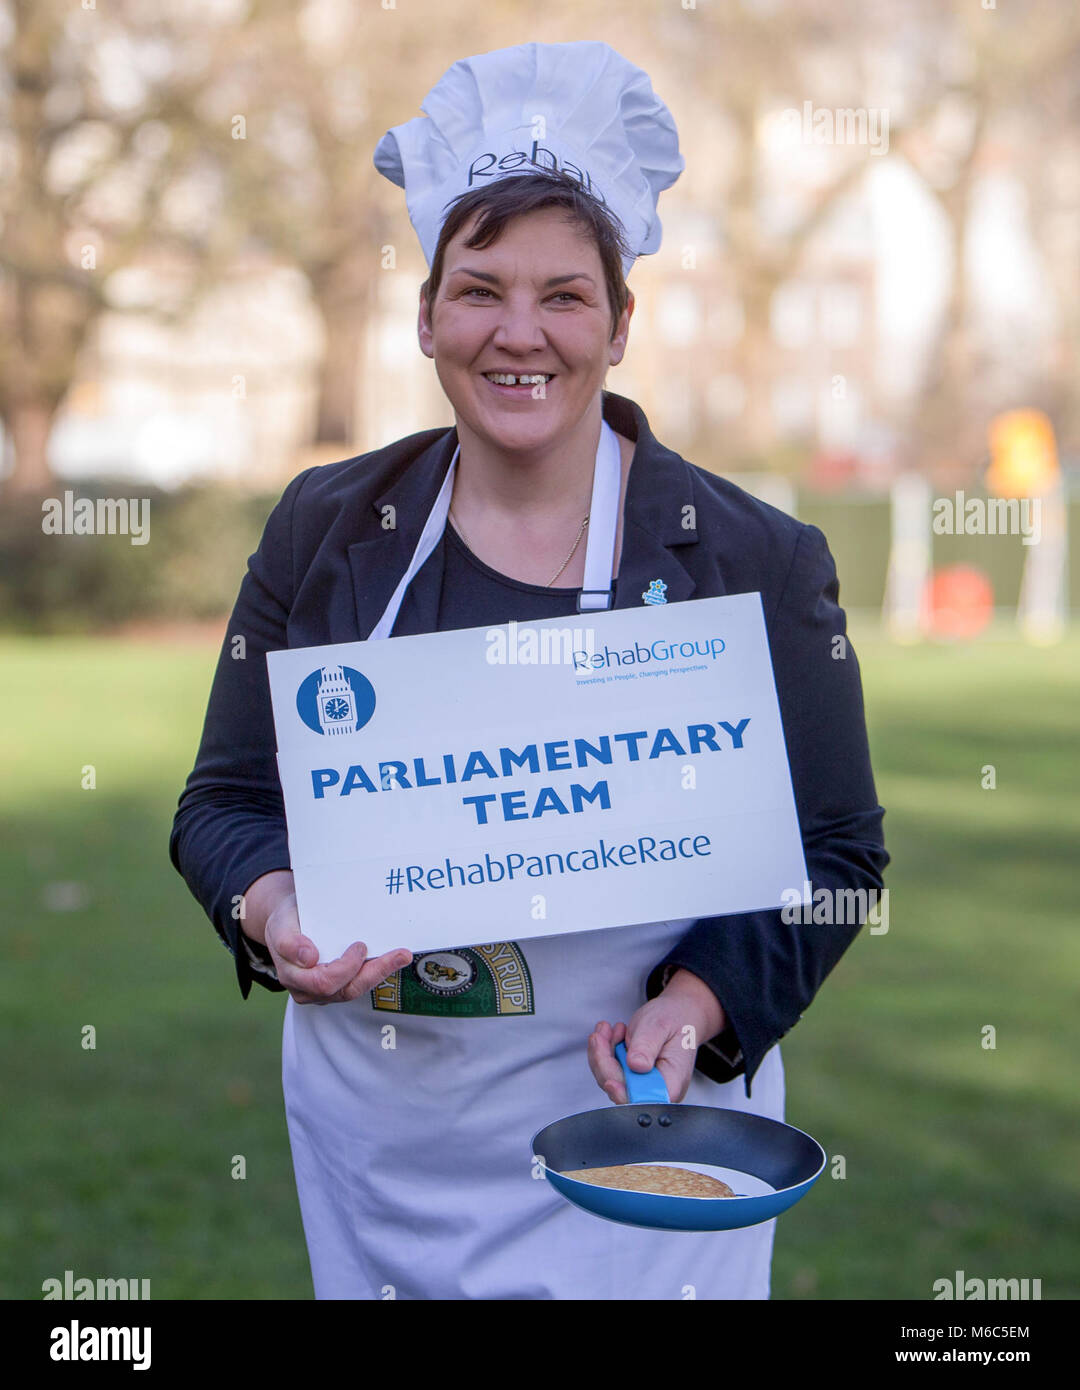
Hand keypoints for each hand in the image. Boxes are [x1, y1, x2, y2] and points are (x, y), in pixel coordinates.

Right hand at [263, 890, 411, 1005]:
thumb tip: (309, 958)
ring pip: (354, 990)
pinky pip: (357, 984)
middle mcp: (306, 989)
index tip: (360, 945)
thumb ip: (289, 942)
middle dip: (375, 972)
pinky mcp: (336, 987)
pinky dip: (376, 971)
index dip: (345, 968)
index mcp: (291, 974)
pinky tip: (393, 959)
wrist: (288, 922)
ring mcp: (321, 991)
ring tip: (402, 956)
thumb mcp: (280, 923)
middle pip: (345, 990)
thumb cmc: (287, 921)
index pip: (322, 981)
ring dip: (381, 973)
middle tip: (399, 954)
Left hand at [587, 969, 725, 1104]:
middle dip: (604, 1062)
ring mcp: (641, 1084)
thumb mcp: (659, 1026)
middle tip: (601, 1034)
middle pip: (621, 1090)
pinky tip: (612, 1034)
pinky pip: (609, 1071)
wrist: (678, 1014)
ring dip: (602, 1054)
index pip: (644, 1101)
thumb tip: (636, 1066)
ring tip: (608, 1029)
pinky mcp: (630, 1077)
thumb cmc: (675, 1020)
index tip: (610, 1081)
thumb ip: (647, 1046)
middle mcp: (656, 1089)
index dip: (624, 1094)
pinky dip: (604, 1052)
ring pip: (610, 1079)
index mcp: (671, 1083)